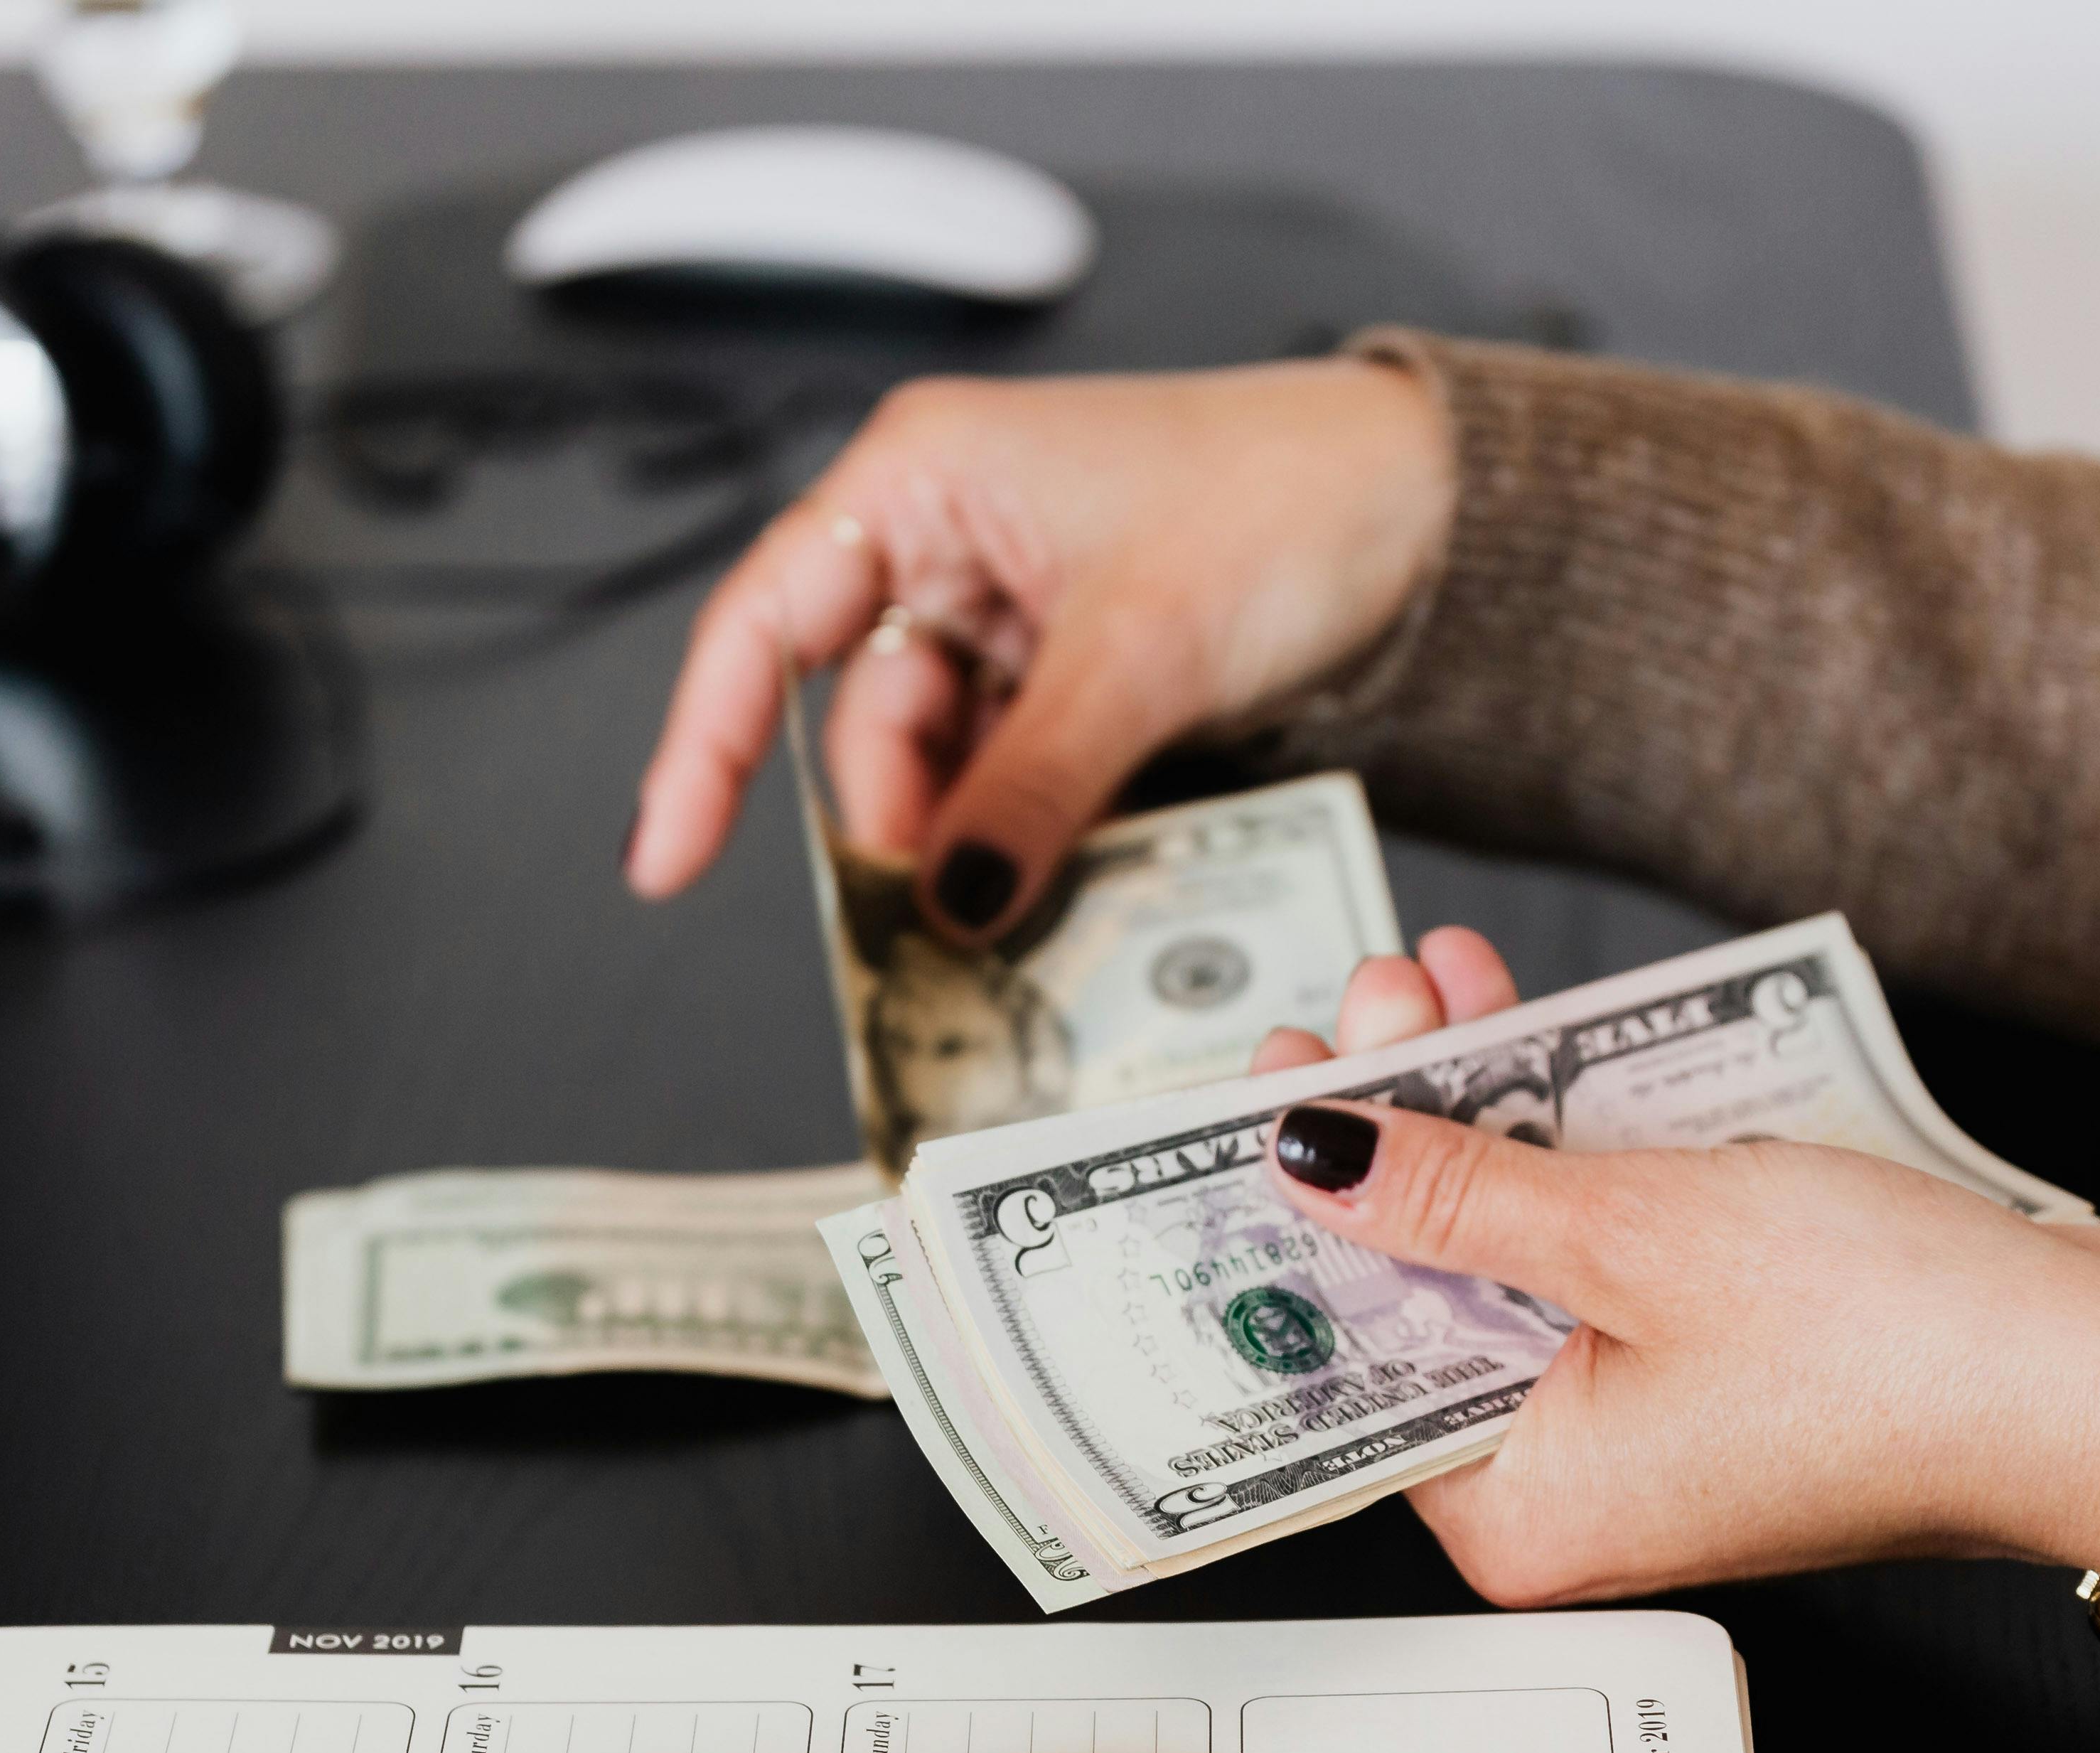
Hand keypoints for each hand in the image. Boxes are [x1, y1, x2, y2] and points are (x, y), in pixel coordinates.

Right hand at [626, 360, 1454, 944]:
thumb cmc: (1289, 501)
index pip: (765, 623)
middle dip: (898, 826)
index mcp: (925, 477)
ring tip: (1018, 917)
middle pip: (862, 718)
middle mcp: (949, 536)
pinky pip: (1015, 774)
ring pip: (943, 762)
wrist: (1431, 511)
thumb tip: (951, 903)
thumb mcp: (1139, 656)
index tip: (668, 859)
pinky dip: (1028, 834)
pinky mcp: (1074, 672)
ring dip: (973, 844)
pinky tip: (1057, 884)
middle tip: (939, 928)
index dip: (704, 745)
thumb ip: (1029, 786)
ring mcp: (1012, 610)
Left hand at [1252, 938, 2099, 1604]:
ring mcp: (1644, 1431)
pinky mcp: (1717, 1369)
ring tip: (1440, 987)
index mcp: (1515, 1512)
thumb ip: (1450, 1192)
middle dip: (1386, 1134)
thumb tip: (1310, 1155)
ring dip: (1477, 1115)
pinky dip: (1570, 1151)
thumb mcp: (1630, 1233)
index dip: (1288, 1216)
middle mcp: (1566, 1492)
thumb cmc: (1904, 1346)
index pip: (1342, 1359)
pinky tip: (1542, 1043)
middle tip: (1360, 1009)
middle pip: (1418, 1295)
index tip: (1253, 1101)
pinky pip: (1599, 1255)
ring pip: (1509, 1255)